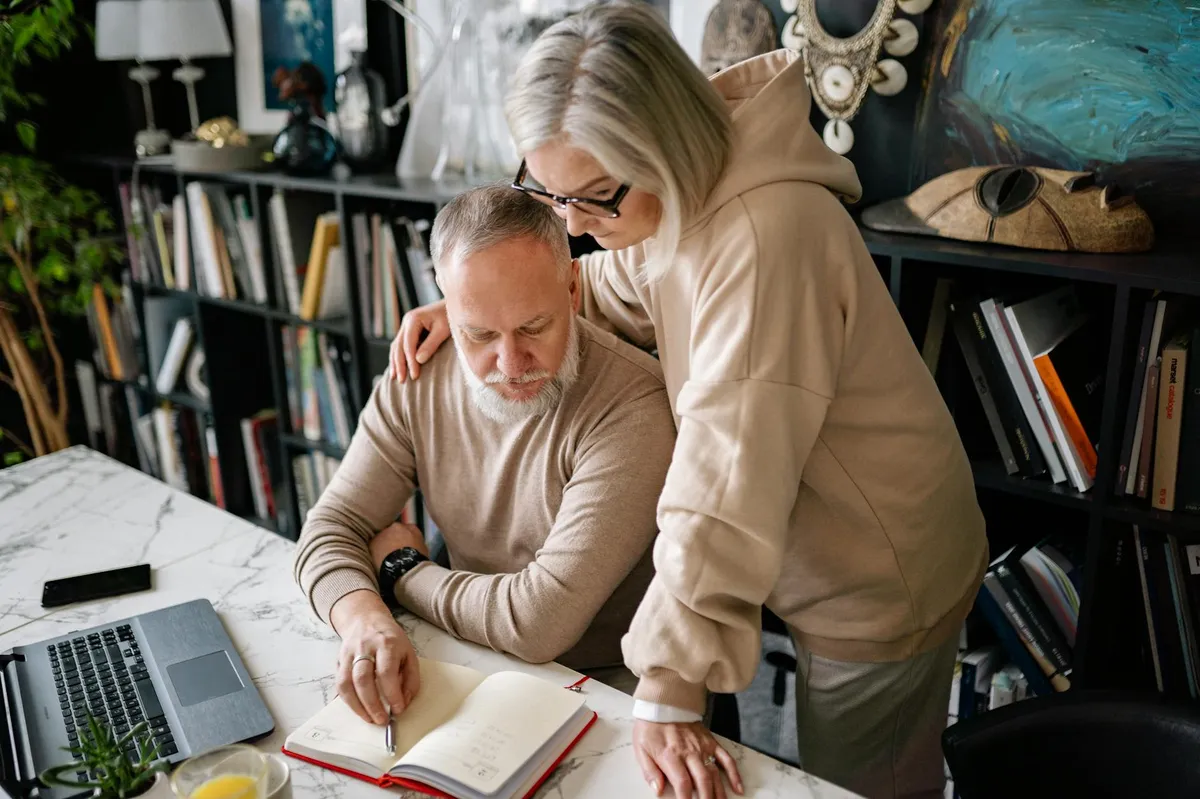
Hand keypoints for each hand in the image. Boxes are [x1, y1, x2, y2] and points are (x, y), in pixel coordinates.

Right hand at [329, 590, 421, 724]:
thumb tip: (404, 703)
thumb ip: (411, 678)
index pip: (387, 672)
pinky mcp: (338, 661)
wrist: (365, 619)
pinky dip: (347, 700)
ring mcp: (348, 654)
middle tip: (382, 720)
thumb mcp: (409, 653)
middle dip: (372, 704)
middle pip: (363, 678)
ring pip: (346, 683)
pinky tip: (357, 709)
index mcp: (387, 644)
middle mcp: (365, 647)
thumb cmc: (391, 640)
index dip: (392, 693)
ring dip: (357, 706)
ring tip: (369, 719)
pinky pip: (339, 684)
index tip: (398, 709)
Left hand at [369, 522, 429, 572]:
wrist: (404, 567)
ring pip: (382, 538)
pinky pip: (373, 546)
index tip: (404, 547)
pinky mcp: (373, 541)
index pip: (407, 531)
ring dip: (383, 546)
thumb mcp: (423, 550)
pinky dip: (375, 552)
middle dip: (392, 540)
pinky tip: (378, 562)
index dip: (405, 540)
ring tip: (385, 560)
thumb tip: (413, 546)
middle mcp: (397, 526)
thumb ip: (417, 543)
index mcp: (412, 528)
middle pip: (393, 532)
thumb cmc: (417, 560)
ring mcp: (384, 533)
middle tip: (393, 553)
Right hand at [389, 300, 449, 380]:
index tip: (414, 376)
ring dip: (395, 362)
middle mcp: (406, 321)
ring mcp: (406, 326)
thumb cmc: (450, 317)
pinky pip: (400, 346)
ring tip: (395, 378)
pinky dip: (398, 357)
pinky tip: (397, 368)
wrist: (454, 305)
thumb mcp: (443, 330)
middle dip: (399, 364)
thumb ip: (431, 344)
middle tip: (401, 381)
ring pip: (396, 346)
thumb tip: (418, 360)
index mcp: (413, 319)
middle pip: (398, 346)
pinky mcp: (409, 331)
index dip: (410, 361)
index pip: (408, 344)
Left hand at [633, 720, 742, 798]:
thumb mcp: (641, 749)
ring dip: (719, 793)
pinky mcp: (710, 742)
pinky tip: (737, 788)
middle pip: (702, 782)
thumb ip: (649, 771)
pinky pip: (726, 759)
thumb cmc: (650, 727)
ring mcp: (702, 747)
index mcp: (670, 755)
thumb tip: (657, 790)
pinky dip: (734, 774)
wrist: (663, 703)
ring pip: (714, 774)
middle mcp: (689, 752)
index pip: (682, 783)